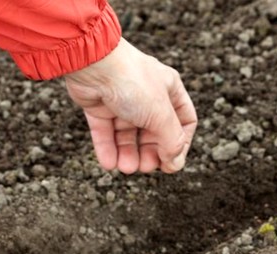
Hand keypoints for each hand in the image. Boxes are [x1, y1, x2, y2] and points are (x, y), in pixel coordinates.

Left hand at [65, 38, 197, 173]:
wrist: (94, 63)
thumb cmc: (132, 82)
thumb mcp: (161, 114)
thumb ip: (171, 142)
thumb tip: (175, 164)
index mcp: (169, 90)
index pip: (183, 122)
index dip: (180, 144)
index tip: (171, 162)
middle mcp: (147, 95)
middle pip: (154, 133)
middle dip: (150, 153)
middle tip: (145, 167)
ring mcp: (122, 101)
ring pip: (128, 136)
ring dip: (128, 155)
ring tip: (125, 168)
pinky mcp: (99, 106)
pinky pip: (106, 133)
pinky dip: (107, 149)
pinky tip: (109, 163)